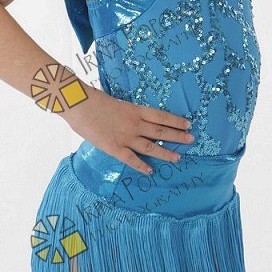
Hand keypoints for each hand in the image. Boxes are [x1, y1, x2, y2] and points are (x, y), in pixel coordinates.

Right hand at [58, 85, 193, 174]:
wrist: (79, 105)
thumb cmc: (94, 100)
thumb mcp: (116, 103)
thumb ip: (126, 113)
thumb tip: (132, 119)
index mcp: (135, 110)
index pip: (162, 116)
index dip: (176, 120)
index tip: (188, 124)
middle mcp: (135, 124)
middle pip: (161, 131)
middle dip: (178, 136)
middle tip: (191, 139)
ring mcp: (126, 137)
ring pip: (151, 147)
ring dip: (166, 153)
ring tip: (178, 158)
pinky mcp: (115, 148)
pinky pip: (132, 159)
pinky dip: (142, 166)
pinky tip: (150, 171)